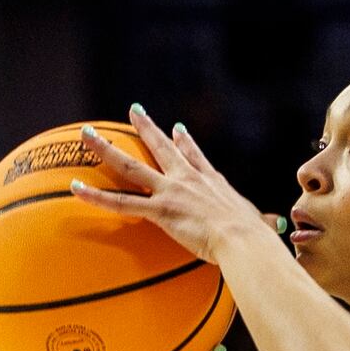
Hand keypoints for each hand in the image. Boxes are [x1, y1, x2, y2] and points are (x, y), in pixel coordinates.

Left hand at [70, 105, 276, 262]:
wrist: (243, 240)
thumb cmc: (253, 239)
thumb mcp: (258, 224)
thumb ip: (260, 223)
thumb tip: (274, 226)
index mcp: (212, 183)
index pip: (195, 157)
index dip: (186, 142)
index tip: (177, 129)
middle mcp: (189, 180)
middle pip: (162, 147)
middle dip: (146, 127)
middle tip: (134, 110)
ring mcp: (171, 191)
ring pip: (130, 167)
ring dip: (105, 150)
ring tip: (85, 135)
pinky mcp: (159, 210)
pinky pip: (120, 203)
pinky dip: (95, 196)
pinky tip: (75, 187)